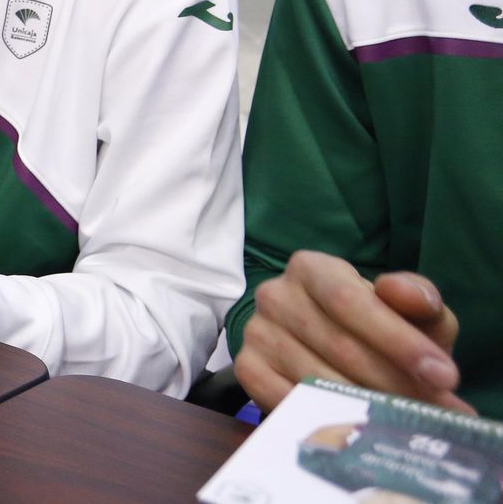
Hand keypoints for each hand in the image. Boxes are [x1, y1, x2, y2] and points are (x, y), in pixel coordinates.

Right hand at [234, 250, 472, 413]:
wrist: (337, 351)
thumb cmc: (377, 326)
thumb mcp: (409, 310)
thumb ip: (417, 297)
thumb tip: (398, 292)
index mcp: (311, 267)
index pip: (348, 300)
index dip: (397, 339)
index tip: (443, 375)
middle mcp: (275, 294)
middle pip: (337, 344)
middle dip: (394, 381)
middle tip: (436, 409)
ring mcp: (256, 332)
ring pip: (315, 376)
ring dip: (367, 404)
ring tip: (406, 420)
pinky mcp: (247, 368)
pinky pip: (286, 399)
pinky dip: (326, 414)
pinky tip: (357, 422)